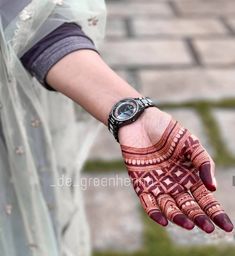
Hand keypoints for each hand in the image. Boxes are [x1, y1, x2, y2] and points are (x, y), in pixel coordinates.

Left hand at [118, 107, 233, 232]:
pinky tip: (164, 221)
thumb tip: (213, 188)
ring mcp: (157, 184)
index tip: (227, 227)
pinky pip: (147, 202)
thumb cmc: (167, 130)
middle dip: (198, 217)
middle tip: (207, 228)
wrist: (141, 121)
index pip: (204, 198)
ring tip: (188, 224)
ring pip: (169, 206)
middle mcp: (174, 183)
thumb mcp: (191, 143)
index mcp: (189, 175)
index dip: (215, 212)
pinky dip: (154, 212)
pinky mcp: (141, 183)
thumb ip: (203, 163)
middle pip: (188, 205)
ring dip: (178, 217)